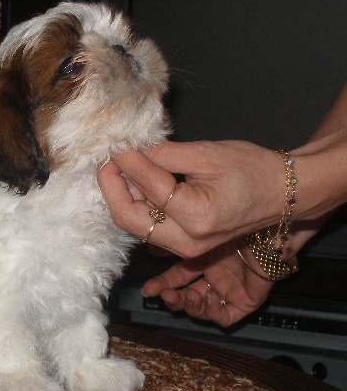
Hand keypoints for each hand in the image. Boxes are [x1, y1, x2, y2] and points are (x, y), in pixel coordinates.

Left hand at [98, 141, 286, 258]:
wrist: (283, 194)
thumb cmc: (253, 170)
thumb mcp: (207, 154)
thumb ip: (163, 153)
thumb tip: (128, 146)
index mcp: (197, 216)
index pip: (147, 187)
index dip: (125, 161)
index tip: (114, 142)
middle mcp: (186, 241)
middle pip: (127, 218)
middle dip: (111, 186)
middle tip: (107, 158)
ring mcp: (183, 248)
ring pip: (134, 223)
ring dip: (121, 194)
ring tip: (120, 165)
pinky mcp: (182, 246)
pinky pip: (147, 226)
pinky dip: (135, 203)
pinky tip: (134, 181)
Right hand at [141, 243, 273, 326]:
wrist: (267, 235)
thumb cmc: (236, 229)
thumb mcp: (201, 237)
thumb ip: (178, 244)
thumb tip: (152, 249)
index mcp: (203, 261)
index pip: (177, 276)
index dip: (162, 283)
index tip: (147, 290)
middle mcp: (214, 277)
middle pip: (187, 294)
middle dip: (173, 298)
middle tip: (164, 295)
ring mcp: (229, 291)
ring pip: (203, 308)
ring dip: (191, 305)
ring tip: (189, 296)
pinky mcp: (245, 303)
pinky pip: (224, 316)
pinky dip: (213, 311)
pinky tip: (209, 298)